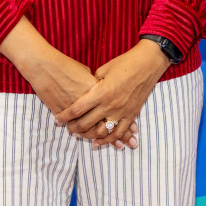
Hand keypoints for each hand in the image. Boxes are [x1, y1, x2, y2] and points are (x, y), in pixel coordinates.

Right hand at [19, 51, 99, 118]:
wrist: (43, 66)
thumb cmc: (64, 65)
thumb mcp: (85, 71)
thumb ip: (92, 83)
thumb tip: (95, 92)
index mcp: (96, 90)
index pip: (105, 106)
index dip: (103, 110)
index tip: (100, 111)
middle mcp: (87, 101)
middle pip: (96, 119)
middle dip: (96, 124)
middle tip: (93, 124)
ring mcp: (73, 108)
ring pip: (82, 125)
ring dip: (82, 127)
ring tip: (80, 126)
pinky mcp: (60, 112)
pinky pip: (68, 123)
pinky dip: (68, 123)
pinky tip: (68, 121)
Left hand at [55, 40, 170, 149]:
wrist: (148, 63)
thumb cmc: (125, 62)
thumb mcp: (103, 70)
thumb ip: (92, 84)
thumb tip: (83, 93)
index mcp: (100, 92)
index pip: (76, 109)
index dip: (64, 116)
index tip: (58, 119)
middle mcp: (109, 105)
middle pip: (85, 123)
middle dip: (73, 128)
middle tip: (67, 128)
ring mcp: (121, 112)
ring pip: (101, 132)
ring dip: (88, 136)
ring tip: (80, 135)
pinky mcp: (131, 115)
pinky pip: (118, 133)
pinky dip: (108, 140)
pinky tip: (98, 142)